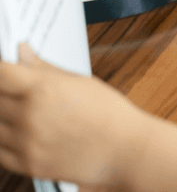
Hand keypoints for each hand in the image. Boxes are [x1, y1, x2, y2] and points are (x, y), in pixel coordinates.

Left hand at [0, 44, 143, 185]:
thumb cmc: (107, 111)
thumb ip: (43, 67)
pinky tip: (14, 131)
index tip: (2, 66)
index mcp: (42, 89)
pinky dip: (2, 140)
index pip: (1, 73)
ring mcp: (26, 143)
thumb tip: (22, 52)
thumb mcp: (77, 80)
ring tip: (14, 109)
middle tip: (11, 87)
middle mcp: (29, 116)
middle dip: (1, 89)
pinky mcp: (28, 165)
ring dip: (0, 114)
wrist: (123, 148)